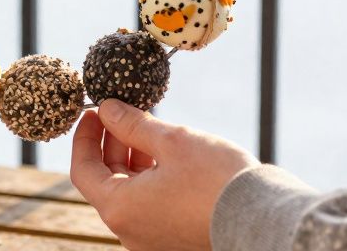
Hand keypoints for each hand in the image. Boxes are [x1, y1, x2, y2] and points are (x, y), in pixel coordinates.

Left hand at [70, 100, 258, 250]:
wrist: (263, 217)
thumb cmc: (215, 179)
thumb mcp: (171, 141)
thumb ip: (132, 124)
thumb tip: (107, 108)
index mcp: (120, 209)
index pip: (83, 170)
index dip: (84, 137)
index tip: (93, 112)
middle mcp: (130, 231)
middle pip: (106, 181)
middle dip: (112, 144)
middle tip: (124, 113)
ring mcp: (151, 239)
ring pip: (129, 192)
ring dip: (133, 159)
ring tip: (149, 128)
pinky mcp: (172, 239)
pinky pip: (149, 205)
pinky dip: (150, 177)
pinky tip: (167, 153)